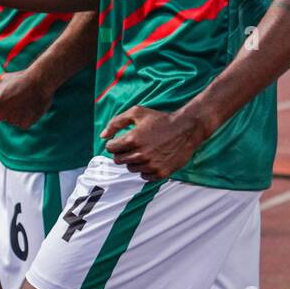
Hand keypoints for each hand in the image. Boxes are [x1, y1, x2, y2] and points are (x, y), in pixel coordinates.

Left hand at [0, 69, 56, 129]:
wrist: (39, 82)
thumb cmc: (22, 78)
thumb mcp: (5, 78)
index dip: (2, 101)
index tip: (10, 96)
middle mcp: (0, 114)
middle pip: (2, 115)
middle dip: (8, 109)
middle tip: (19, 100)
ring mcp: (12, 121)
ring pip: (13, 120)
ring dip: (18, 114)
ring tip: (27, 103)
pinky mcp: (24, 124)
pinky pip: (24, 123)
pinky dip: (28, 118)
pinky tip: (32, 108)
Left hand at [100, 104, 215, 180]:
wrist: (187, 129)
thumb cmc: (161, 119)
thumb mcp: (137, 112)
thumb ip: (116, 122)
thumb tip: (102, 136)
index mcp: (132, 139)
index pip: (111, 148)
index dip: (115, 143)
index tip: (122, 141)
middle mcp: (140, 154)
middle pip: (119, 160)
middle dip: (123, 153)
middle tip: (134, 146)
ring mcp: (150, 165)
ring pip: (131, 168)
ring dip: (135, 161)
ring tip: (146, 151)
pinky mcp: (160, 173)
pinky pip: (144, 176)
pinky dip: (146, 169)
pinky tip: (153, 158)